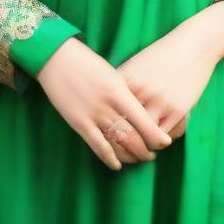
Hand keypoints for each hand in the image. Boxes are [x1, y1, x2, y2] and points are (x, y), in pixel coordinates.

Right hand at [35, 36, 172, 170]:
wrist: (57, 58)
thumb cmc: (87, 62)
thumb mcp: (112, 74)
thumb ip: (125, 92)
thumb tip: (140, 110)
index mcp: (119, 91)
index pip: (143, 120)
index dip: (156, 136)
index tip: (165, 142)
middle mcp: (108, 106)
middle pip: (133, 136)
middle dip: (146, 149)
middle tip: (153, 153)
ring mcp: (92, 116)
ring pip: (117, 144)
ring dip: (130, 155)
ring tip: (139, 158)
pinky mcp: (78, 123)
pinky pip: (97, 146)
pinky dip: (109, 158)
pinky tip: (117, 165)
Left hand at [113, 19, 220, 163]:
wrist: (194, 45)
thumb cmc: (162, 54)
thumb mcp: (137, 65)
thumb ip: (122, 84)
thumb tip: (108, 105)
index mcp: (125, 80)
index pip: (107, 113)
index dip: (106, 129)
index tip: (108, 136)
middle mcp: (139, 92)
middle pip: (123, 128)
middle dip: (122, 143)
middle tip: (123, 151)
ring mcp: (158, 102)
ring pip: (143, 138)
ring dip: (141, 147)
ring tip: (142, 150)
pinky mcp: (177, 109)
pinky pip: (162, 137)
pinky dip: (158, 142)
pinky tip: (157, 141)